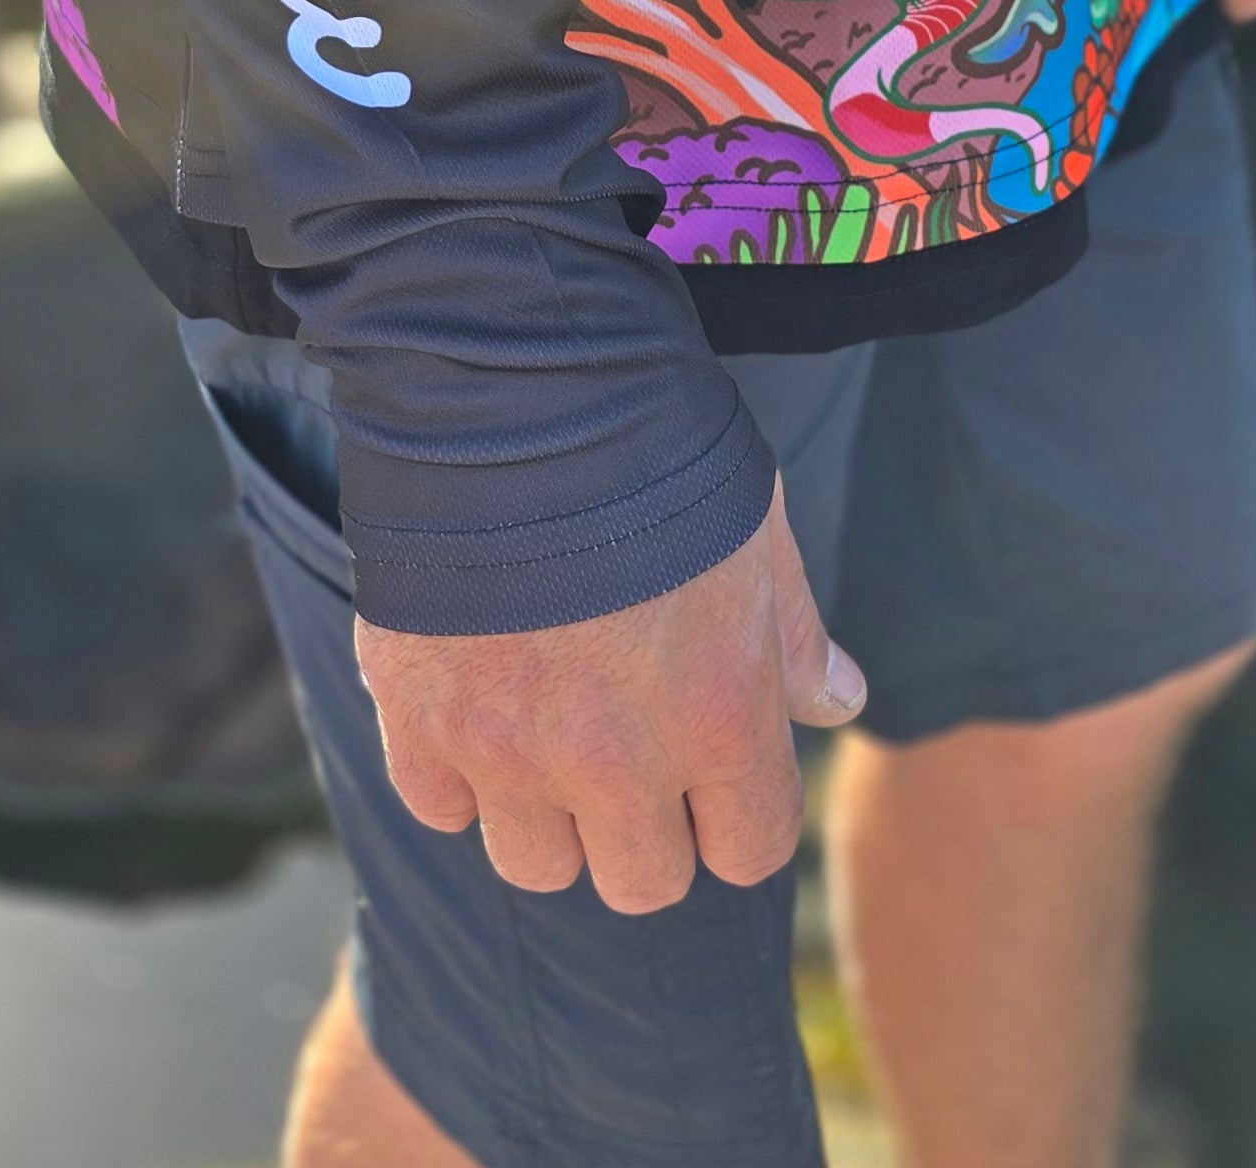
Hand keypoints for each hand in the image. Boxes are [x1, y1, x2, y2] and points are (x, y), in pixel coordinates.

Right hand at [355, 485, 863, 913]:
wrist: (513, 373)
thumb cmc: (654, 442)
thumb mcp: (756, 529)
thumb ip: (792, 634)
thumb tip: (838, 702)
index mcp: (717, 717)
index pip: (748, 852)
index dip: (737, 814)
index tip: (715, 772)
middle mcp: (614, 759)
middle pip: (641, 882)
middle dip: (645, 829)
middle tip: (627, 750)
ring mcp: (507, 747)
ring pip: (536, 864)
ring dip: (547, 814)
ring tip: (545, 724)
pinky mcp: (417, 716)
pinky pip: (439, 806)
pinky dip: (455, 771)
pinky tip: (473, 695)